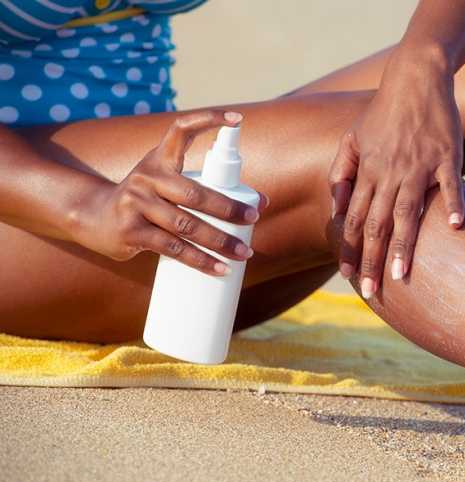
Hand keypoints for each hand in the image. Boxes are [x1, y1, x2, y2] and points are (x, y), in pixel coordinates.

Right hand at [73, 110, 268, 275]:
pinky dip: (200, 261)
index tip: (238, 119)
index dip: (209, 119)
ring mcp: (137, 204)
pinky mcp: (131, 232)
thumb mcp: (166, 182)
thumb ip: (206, 186)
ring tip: (244, 253)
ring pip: (187, 226)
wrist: (92, 217)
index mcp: (159, 159)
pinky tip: (220, 269)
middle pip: (195, 193)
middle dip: (228, 208)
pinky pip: (174, 249)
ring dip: (220, 242)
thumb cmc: (145, 199)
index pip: (182, 129)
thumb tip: (262, 202)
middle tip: (253, 217)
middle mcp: (147, 177)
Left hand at [329, 54, 464, 297]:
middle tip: (372, 291)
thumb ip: (341, 172)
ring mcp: (419, 166)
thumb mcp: (352, 138)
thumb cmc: (384, 113)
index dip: (351, 250)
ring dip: (404, 245)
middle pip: (378, 224)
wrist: (416, 80)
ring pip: (407, 211)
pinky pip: (449, 184)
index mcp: (368, 171)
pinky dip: (453, 204)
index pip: (355, 220)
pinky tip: (456, 228)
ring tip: (403, 275)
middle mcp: (390, 172)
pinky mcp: (446, 156)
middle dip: (373, 260)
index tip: (350, 278)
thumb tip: (337, 207)